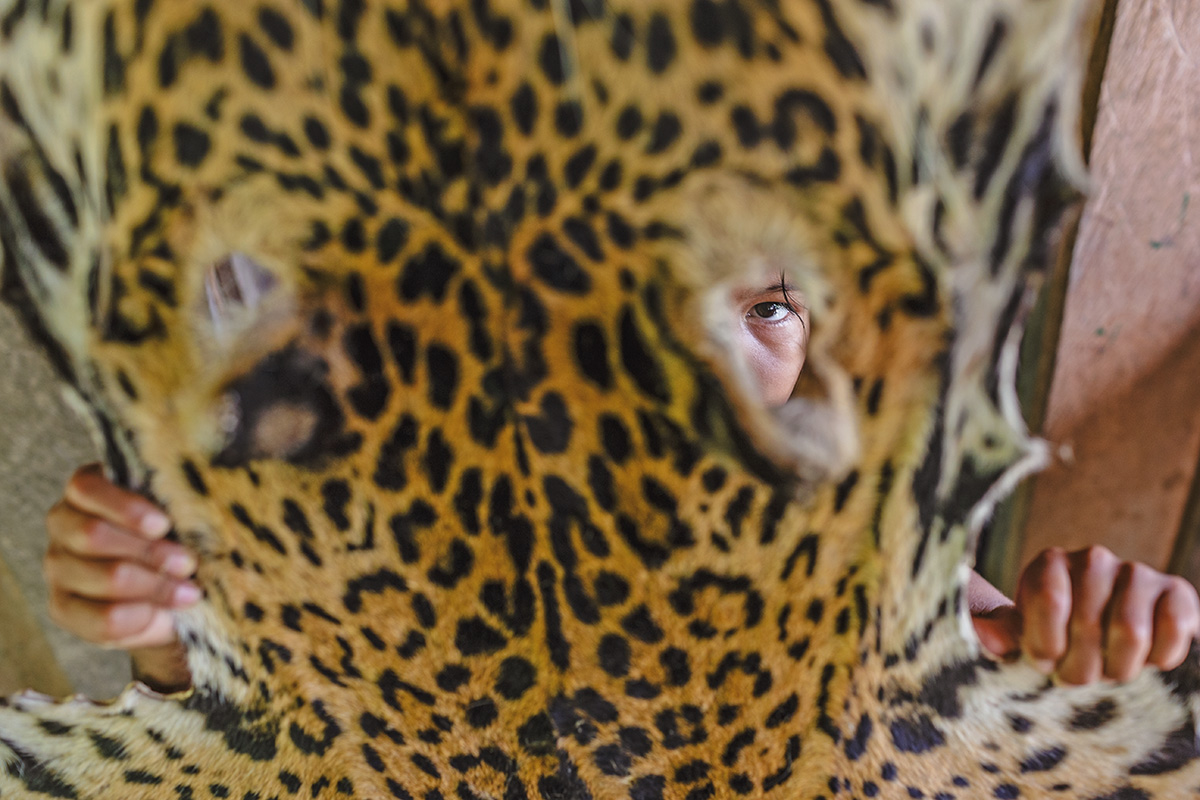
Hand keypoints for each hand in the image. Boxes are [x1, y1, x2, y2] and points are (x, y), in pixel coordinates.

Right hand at [44, 463, 196, 690]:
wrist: (169, 592)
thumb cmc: (174, 539)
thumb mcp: (177, 518)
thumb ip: (176, 507)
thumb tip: (196, 508)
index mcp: (85, 490)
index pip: (86, 489)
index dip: (126, 508)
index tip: (164, 525)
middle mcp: (63, 524)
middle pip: (93, 534)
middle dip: (150, 552)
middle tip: (188, 563)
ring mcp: (58, 567)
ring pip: (105, 576)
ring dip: (155, 585)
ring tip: (189, 591)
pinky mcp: (63, 608)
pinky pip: (101, 618)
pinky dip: (140, 616)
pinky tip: (164, 613)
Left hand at [973, 546, 1199, 683]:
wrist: (1114, 636)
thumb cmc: (1059, 637)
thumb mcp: (1023, 635)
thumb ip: (1000, 635)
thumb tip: (985, 636)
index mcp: (1049, 564)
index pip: (1048, 600)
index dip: (1046, 644)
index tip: (1045, 662)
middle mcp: (1092, 558)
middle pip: (1087, 624)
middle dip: (1080, 668)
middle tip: (1078, 675)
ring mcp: (1137, 572)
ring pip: (1130, 632)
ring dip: (1118, 668)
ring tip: (1107, 669)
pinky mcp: (1177, 592)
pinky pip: (1171, 633)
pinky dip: (1157, 659)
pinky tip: (1143, 658)